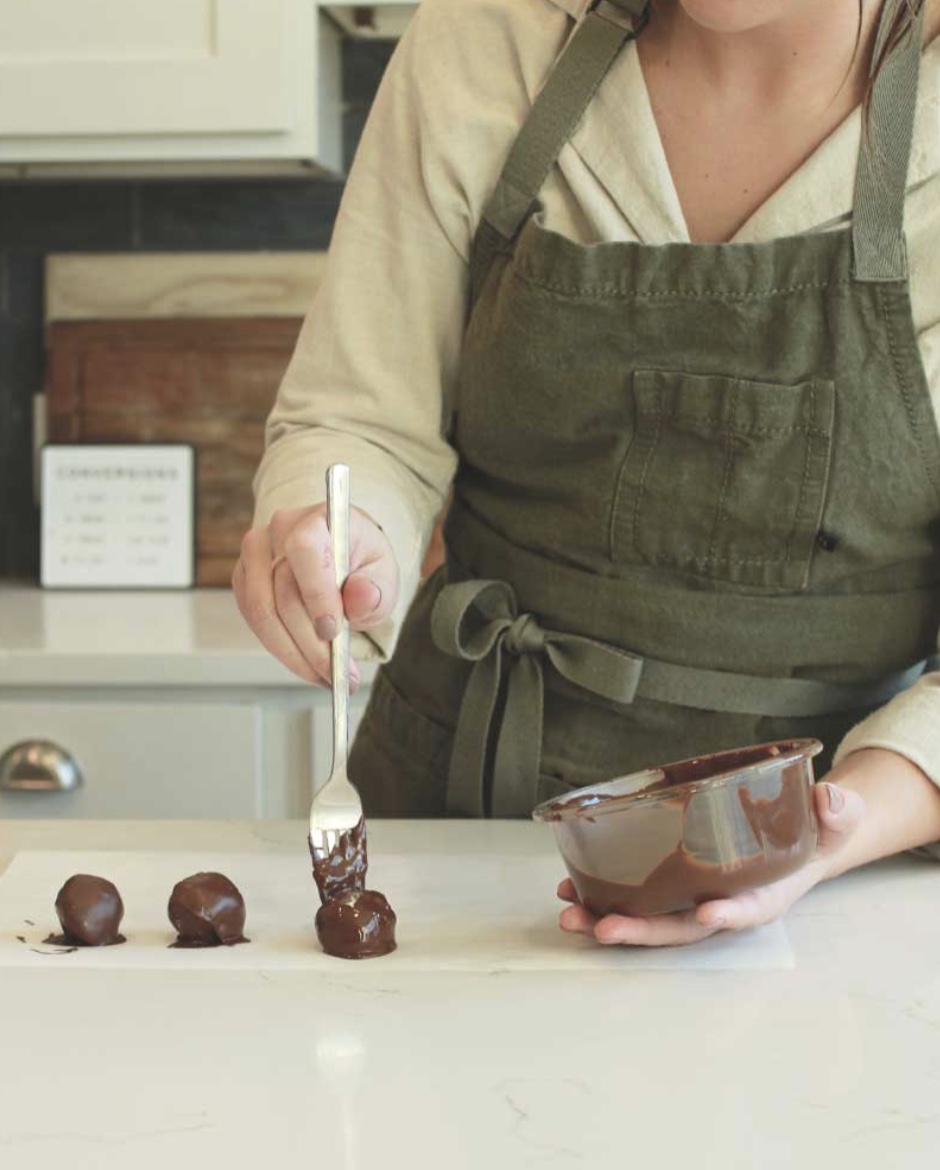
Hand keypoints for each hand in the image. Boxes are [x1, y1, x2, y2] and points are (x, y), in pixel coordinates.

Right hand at [233, 502, 398, 686]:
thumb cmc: (362, 562)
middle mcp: (280, 530)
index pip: (305, 550)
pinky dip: (281, 649)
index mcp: (319, 519)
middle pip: (283, 593)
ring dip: (294, 653)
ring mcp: (256, 554)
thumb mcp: (384, 574)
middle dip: (311, 643)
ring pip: (263, 613)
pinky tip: (306, 664)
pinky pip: (254, 621)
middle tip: (337, 673)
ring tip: (325, 676)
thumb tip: (362, 597)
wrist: (342, 556)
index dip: (315, 594)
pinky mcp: (244, 579)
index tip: (332, 632)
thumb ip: (376, 588)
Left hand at [557, 780, 865, 946]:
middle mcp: (723, 904)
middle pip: (681, 926)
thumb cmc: (812, 831)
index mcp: (766, 895)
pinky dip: (602, 895)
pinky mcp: (671, 883)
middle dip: (641, 930)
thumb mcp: (835, 819)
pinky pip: (635, 896)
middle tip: (602, 927)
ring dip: (607, 918)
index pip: (748, 910)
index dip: (730, 914)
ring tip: (570, 912)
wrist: (795, 838)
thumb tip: (830, 800)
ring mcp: (692, 897)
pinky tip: (570, 888)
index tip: (708, 912)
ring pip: (649, 917)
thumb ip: (837, 812)